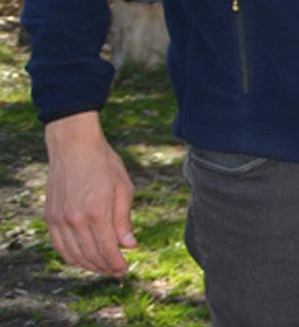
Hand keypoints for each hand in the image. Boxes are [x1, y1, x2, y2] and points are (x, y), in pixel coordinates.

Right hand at [43, 112, 136, 275]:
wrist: (73, 147)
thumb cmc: (104, 164)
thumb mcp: (123, 188)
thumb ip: (124, 220)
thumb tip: (130, 245)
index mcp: (97, 213)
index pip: (107, 249)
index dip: (117, 263)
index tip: (126, 269)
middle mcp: (75, 220)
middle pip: (90, 255)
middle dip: (105, 267)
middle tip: (117, 271)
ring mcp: (59, 220)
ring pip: (73, 254)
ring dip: (88, 265)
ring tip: (102, 267)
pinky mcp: (50, 217)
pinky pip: (59, 246)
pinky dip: (71, 256)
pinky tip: (82, 259)